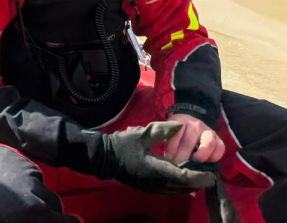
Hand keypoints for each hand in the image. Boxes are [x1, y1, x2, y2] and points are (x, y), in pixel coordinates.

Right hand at [101, 121, 215, 193]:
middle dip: (198, 180)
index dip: (201, 176)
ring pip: (179, 190)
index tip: (212, 172)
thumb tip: (181, 126)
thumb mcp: (143, 133)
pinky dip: (181, 185)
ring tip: (198, 173)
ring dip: (190, 184)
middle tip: (208, 171)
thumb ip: (163, 130)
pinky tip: (182, 176)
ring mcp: (153, 188)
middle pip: (186, 187)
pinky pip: (171, 190)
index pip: (187, 177)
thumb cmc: (122, 145)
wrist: (103, 157)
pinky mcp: (149, 188)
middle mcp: (159, 183)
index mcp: (159, 170)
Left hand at [166, 113, 225, 163]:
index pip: (175, 134)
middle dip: (182, 158)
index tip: (169, 158)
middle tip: (178, 166)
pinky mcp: (218, 139)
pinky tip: (205, 162)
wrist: (190, 126)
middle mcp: (195, 124)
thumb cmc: (176, 133)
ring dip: (200, 156)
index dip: (171, 149)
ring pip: (208, 144)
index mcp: (180, 120)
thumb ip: (167, 142)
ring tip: (193, 163)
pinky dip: (214, 157)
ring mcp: (208, 131)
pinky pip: (220, 148)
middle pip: (189, 143)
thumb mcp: (168, 133)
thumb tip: (167, 159)